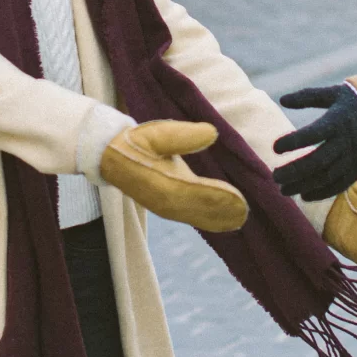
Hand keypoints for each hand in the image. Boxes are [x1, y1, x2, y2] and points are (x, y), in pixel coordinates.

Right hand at [98, 120, 248, 232]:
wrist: (110, 156)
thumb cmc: (135, 143)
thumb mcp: (156, 133)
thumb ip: (183, 135)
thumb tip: (211, 133)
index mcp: (164, 183)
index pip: (196, 192)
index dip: (219, 197)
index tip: (240, 199)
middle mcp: (166, 201)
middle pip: (200, 209)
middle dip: (223, 211)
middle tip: (246, 213)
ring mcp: (166, 207)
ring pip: (198, 217)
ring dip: (219, 219)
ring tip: (241, 219)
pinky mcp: (167, 208)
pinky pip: (193, 218)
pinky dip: (210, 221)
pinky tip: (225, 222)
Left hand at [273, 83, 356, 201]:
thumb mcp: (335, 93)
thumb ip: (309, 97)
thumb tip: (283, 100)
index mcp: (338, 121)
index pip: (312, 134)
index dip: (293, 142)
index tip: (275, 148)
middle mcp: (346, 142)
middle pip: (317, 161)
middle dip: (294, 171)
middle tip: (274, 176)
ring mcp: (354, 158)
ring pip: (326, 177)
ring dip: (303, 185)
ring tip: (283, 190)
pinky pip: (339, 185)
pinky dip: (322, 192)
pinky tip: (304, 196)